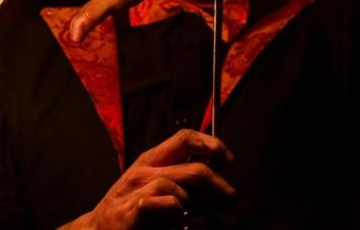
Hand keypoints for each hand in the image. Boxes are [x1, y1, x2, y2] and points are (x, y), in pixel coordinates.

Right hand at [60, 129, 234, 229]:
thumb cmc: (129, 210)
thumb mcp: (153, 186)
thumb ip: (182, 181)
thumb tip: (219, 183)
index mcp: (151, 159)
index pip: (185, 138)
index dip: (211, 145)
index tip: (227, 160)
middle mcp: (144, 171)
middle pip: (194, 169)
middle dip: (220, 188)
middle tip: (229, 203)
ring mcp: (136, 192)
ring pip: (178, 187)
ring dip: (196, 206)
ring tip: (195, 216)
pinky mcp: (130, 214)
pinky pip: (164, 206)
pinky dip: (175, 213)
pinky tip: (174, 221)